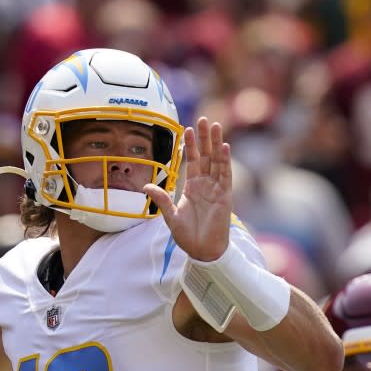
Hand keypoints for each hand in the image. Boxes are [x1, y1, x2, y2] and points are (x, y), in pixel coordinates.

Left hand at [143, 117, 231, 261]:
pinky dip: (225, 161)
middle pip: (205, 156)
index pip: (191, 161)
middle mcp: (205, 184)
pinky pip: (225, 175)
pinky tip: (224, 146)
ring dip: (216, 144)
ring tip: (215, 126)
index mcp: (192, 187)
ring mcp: (216, 189)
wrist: (202, 251)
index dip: (190, 146)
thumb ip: (161, 199)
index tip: (187, 129)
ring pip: (217, 161)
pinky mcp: (225, 196)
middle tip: (204, 119)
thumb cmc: (187, 236)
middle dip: (204, 138)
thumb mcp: (170, 216)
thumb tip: (145, 185)